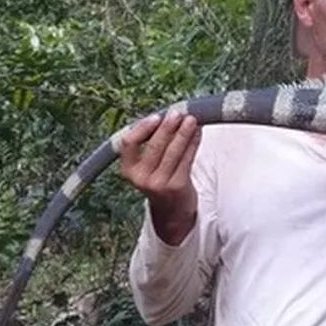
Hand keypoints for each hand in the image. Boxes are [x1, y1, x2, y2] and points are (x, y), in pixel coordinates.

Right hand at [119, 108, 201, 244]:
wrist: (172, 212)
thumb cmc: (160, 181)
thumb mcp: (147, 166)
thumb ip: (152, 144)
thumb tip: (168, 116)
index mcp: (128, 170)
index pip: (129, 144)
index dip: (142, 128)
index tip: (156, 116)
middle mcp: (141, 178)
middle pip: (155, 146)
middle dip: (168, 127)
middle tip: (178, 113)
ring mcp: (159, 184)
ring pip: (173, 151)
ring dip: (184, 133)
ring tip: (191, 120)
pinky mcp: (177, 186)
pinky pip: (187, 159)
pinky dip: (193, 143)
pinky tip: (198, 133)